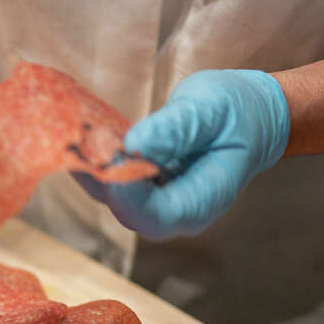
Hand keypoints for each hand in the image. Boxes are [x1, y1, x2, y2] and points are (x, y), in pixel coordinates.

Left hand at [75, 69, 290, 238]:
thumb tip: (135, 144)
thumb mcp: (213, 108)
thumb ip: (176, 128)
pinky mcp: (139, 188)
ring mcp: (153, 203)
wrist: (250, 117)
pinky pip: (107, 179)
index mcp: (201, 203)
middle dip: (98, 174)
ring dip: (88, 164)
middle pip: (123, 208)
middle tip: (77, 136)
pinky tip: (81, 132)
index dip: (126, 191)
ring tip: (73, 130)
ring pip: (108, 194)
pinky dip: (92, 157)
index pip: (153, 214)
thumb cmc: (239, 112)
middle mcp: (173, 212)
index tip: (109, 154)